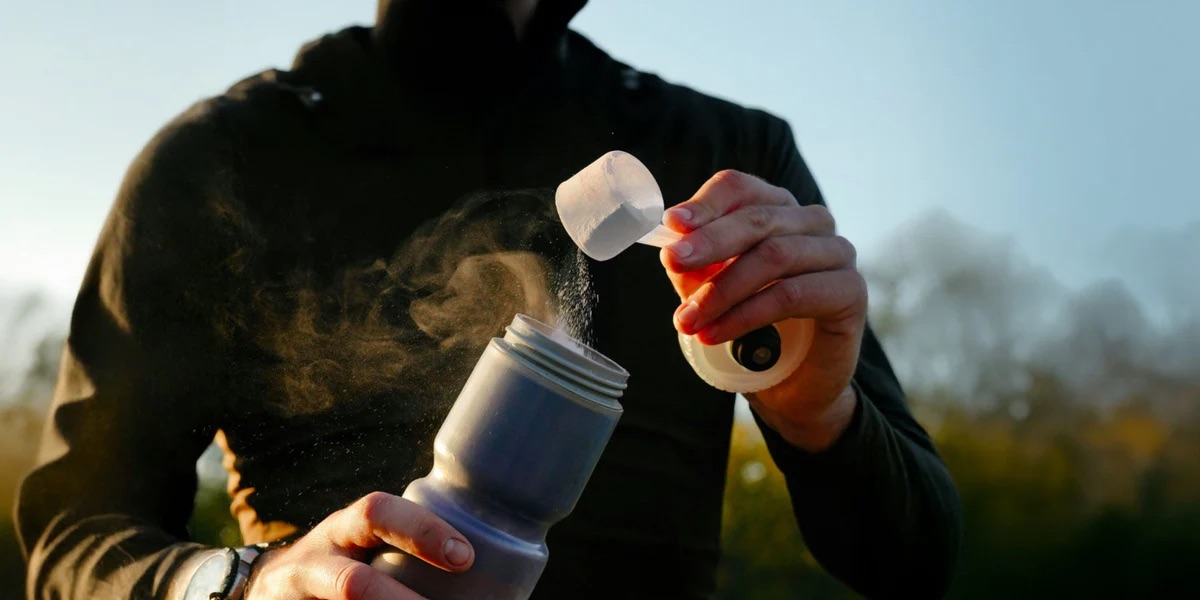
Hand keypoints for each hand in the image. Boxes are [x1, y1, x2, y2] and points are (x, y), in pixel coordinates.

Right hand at [246, 492, 473, 599]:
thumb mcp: (364, 544)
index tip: (464, 558)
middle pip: (352, 582)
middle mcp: (316, 562)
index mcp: (344, 531)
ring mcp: (299, 596)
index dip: (422, 531)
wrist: (270, 589)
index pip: (377, 513)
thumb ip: (405, 549)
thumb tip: (484, 572)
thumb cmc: (342, 562)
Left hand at [660, 170, 864, 451]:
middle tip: (672, 264)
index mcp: (776, 209)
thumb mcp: (711, 288)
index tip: (672, 224)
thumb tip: (671, 245)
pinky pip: (793, 294)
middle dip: (709, 242)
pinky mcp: (850, 290)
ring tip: (688, 321)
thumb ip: (696, 264)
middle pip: (757, 219)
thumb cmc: (750, 325)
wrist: (791, 383)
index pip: (740, 189)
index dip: (706, 204)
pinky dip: (747, 314)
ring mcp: (837, 253)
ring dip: (723, 290)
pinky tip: (715, 334)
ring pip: (774, 255)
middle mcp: (812, 222)